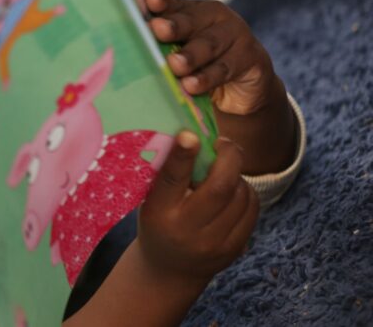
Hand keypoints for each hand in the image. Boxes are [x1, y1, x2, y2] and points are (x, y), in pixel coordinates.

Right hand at [137, 132, 258, 282]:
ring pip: (241, 194)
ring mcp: (214, 243)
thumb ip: (169, 175)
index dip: (182, 155)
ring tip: (224, 171)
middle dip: (229, 157)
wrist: (168, 270)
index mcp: (159, 213)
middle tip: (224, 144)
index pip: (172, 180)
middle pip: (220, 187)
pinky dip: (245, 192)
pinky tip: (233, 190)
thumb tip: (194, 137)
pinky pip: (252, 209)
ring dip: (236, 175)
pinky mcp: (235, 249)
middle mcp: (187, 230)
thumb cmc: (158, 222)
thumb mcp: (152, 200)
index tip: (189, 134)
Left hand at [144, 0, 295, 174]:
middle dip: (173, 26)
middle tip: (157, 30)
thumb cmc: (202, 65)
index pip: (176, 5)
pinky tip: (192, 85)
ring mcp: (237, 36)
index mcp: (196, 11)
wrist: (244, 87)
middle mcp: (216, 18)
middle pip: (192, 22)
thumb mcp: (182, 52)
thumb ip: (163, 44)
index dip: (162, 3)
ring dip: (190, 56)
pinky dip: (207, 78)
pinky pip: (225, 69)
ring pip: (209, 45)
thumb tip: (129, 42)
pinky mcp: (251, 58)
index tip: (146, 1)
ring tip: (174, 65)